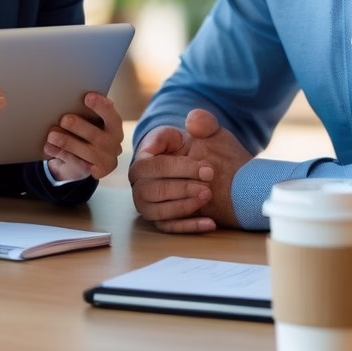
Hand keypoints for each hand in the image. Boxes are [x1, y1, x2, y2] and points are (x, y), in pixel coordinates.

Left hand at [43, 92, 123, 182]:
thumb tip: (69, 99)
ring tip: (52, 135)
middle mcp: (114, 143)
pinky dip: (63, 155)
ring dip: (68, 143)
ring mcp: (107, 160)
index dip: (101, 106)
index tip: (87, 97)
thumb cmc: (83, 132)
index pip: (111, 115)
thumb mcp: (88, 121)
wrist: (81, 161)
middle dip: (79, 126)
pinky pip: (79, 164)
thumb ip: (84, 113)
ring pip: (88, 151)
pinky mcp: (96, 172)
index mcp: (114, 126)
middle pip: (98, 135)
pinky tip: (50, 147)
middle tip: (64, 119)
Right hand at [129, 109, 251, 232]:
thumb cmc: (202, 148)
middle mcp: (141, 180)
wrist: (210, 171)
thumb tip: (193, 122)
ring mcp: (148, 202)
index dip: (180, 168)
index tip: (208, 169)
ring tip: (207, 200)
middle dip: (181, 188)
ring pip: (156, 211)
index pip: (153, 164)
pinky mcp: (161, 220)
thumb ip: (203, 122)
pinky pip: (168, 229)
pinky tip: (210, 223)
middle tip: (208, 188)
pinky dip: (188, 227)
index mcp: (146, 155)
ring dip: (182, 207)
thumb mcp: (207, 132)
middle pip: (151, 189)